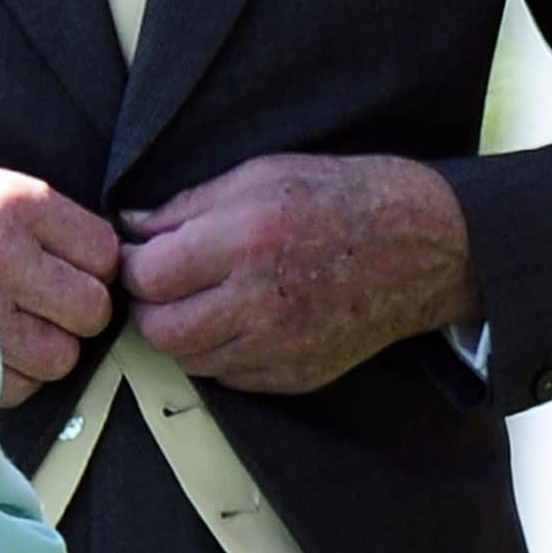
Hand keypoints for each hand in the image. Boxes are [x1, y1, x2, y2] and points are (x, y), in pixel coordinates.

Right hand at [0, 169, 117, 408]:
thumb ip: (52, 225)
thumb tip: (123, 264)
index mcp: (16, 203)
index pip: (105, 254)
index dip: (91, 266)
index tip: (62, 264)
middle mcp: (0, 255)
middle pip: (92, 310)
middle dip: (74, 312)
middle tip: (38, 299)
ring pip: (62, 356)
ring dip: (44, 348)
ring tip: (5, 322)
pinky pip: (24, 387)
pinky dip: (13, 375)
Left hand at [119, 154, 476, 393]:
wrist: (423, 244)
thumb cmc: (338, 195)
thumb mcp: (257, 175)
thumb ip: (184, 206)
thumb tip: (128, 225)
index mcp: (244, 240)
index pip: (147, 276)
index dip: (131, 265)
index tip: (137, 254)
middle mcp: (259, 300)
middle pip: (160, 330)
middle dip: (146, 307)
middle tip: (157, 284)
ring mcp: (281, 346)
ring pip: (190, 360)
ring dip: (180, 333)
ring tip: (195, 299)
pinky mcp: (298, 375)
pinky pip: (230, 377)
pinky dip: (218, 353)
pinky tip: (234, 320)